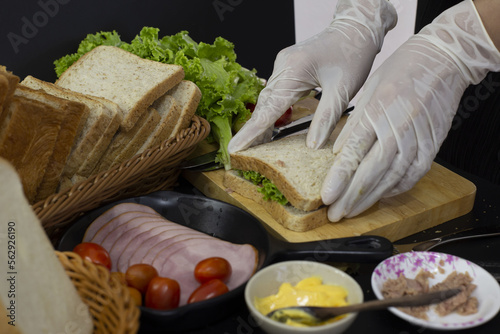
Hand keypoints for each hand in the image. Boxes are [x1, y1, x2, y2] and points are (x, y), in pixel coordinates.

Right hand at [228, 0, 396, 152]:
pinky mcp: (287, 67)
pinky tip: (271, 125)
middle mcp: (283, 66)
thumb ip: (326, 119)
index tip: (235, 148)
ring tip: (256, 146)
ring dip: (262, 121)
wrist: (356, 29)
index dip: (251, 132)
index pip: (268, 108)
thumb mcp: (344, 90)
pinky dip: (272, 110)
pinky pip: (275, 92)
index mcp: (294, 70)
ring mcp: (283, 65)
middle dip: (253, 130)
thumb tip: (312, 145)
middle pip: (263, 104)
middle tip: (243, 154)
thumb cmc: (353, 54)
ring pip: (268, 99)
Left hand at [323, 0, 499, 221]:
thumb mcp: (368, 91)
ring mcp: (418, 138)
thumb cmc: (401, 70)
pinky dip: (397, 188)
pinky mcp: (432, 144)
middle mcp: (397, 129)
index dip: (339, 179)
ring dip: (371, 198)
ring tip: (353, 211)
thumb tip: (337, 152)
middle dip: (350, 198)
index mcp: (376, 113)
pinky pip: (414, 173)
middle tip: (335, 215)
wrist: (443, 60)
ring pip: (392, 178)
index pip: (353, 154)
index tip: (326, 197)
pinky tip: (382, 195)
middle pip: (371, 172)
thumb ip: (353, 125)